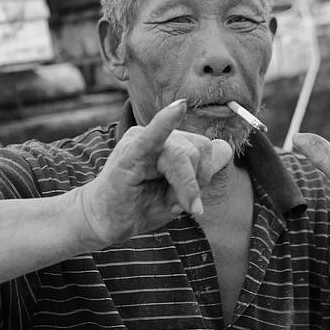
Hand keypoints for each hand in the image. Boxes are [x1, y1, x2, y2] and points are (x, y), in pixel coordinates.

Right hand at [78, 99, 232, 246]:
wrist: (105, 221)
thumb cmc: (140, 205)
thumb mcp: (177, 193)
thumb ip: (200, 174)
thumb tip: (224, 148)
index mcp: (168, 142)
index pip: (204, 146)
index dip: (207, 173)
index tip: (194, 196)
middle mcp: (155, 136)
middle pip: (198, 149)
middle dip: (197, 181)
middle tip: (182, 204)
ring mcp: (139, 141)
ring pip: (182, 154)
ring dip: (186, 185)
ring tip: (174, 207)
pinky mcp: (128, 155)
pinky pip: (151, 137)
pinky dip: (165, 123)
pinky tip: (179, 108)